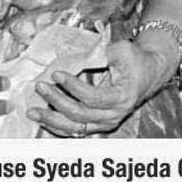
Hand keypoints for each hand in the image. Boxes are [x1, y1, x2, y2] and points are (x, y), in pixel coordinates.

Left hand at [27, 37, 174, 136]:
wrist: (149, 72)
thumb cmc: (135, 60)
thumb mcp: (122, 51)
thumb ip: (100, 53)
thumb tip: (75, 56)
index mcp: (122, 97)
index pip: (93, 98)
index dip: (73, 87)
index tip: (56, 73)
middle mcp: (115, 114)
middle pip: (81, 114)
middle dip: (56, 100)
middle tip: (40, 86)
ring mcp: (106, 123)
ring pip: (75, 128)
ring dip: (52, 119)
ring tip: (32, 111)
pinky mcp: (98, 125)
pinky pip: (75, 130)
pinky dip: (57, 127)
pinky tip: (42, 119)